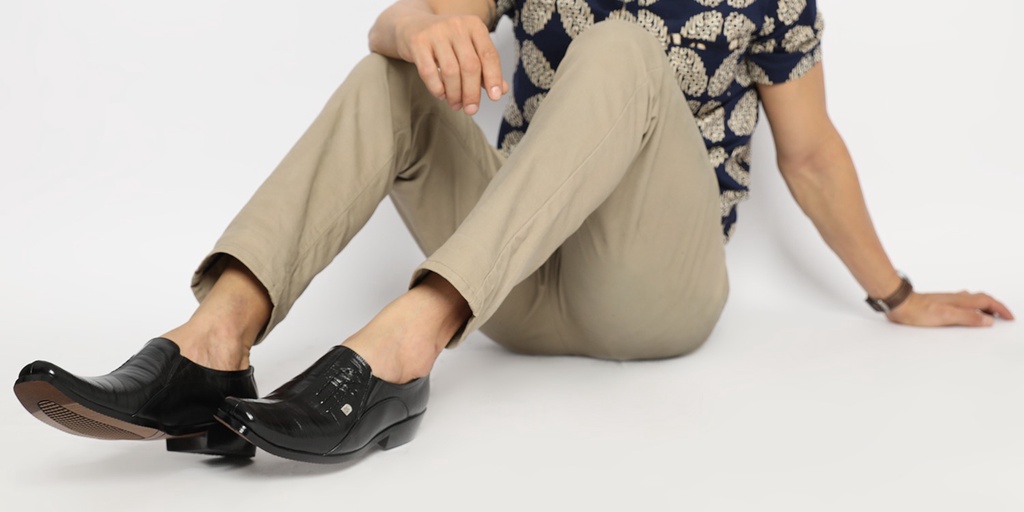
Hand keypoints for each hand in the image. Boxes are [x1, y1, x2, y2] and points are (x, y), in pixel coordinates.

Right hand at [395, 13, 508, 114]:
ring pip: (451, 71)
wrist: (412, 25)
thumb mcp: (469, 49)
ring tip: (455, 104)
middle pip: (470, 66)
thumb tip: (502, 90)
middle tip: (471, 109)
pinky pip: (429, 72)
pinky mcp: (418, 42)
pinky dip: (437, 89)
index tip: (495, 97)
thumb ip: (485, 68)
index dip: (493, 78)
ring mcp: (436, 32)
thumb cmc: (446, 42)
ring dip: (455, 94)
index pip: (489, 55)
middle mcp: (457, 25)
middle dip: (472, 93)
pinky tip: (441, 95)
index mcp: (474, 25)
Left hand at [886, 291, 1014, 326]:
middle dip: (996, 307)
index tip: (1010, 317)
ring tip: (991, 315)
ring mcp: (948, 299)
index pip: (988, 302)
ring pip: (973, 301)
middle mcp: (957, 298)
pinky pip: (963, 303)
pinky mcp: (940, 303)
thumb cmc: (919, 310)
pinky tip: (966, 312)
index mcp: (961, 300)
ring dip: (985, 307)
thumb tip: (988, 320)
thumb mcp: (946, 316)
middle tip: (1004, 316)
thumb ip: (968, 317)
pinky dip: (972, 307)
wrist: (899, 303)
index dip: (1001, 309)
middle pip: (983, 299)